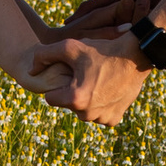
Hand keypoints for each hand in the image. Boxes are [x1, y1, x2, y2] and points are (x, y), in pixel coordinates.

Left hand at [28, 31, 147, 126]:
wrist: (136, 56)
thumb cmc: (101, 49)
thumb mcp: (69, 46)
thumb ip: (43, 56)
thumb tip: (30, 71)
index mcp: (75, 99)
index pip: (51, 98)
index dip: (58, 84)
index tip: (69, 74)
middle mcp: (88, 114)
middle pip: (68, 105)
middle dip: (72, 92)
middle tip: (85, 75)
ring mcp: (102, 119)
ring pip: (83, 111)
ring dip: (86, 99)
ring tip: (96, 81)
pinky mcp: (114, 120)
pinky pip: (98, 115)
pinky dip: (100, 105)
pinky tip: (105, 89)